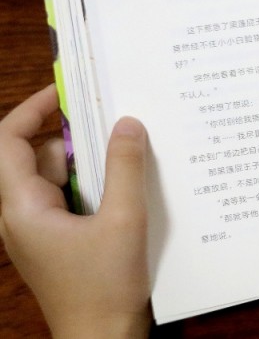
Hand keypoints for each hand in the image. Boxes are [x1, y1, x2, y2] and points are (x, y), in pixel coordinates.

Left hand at [0, 84, 150, 337]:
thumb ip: (126, 167)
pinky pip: (68, 196)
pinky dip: (92, 182)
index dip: (32, 109)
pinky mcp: (58, 240)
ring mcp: (38, 229)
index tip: (66, 91)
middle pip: (35, 156)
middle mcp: (21, 215)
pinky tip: (125, 180)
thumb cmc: (106, 287)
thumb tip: (127, 122)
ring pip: (55, 176)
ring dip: (86, 159)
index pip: (8, 142)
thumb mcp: (124, 220)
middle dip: (71, 134)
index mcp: (22, 208)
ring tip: (125, 145)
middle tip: (111, 116)